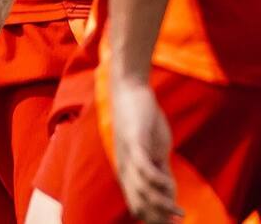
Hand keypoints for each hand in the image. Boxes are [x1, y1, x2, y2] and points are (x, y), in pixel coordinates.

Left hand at [111, 77, 182, 223]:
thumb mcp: (154, 150)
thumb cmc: (143, 121)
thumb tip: (169, 192)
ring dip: (161, 204)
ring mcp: (128, 153)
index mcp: (127, 170)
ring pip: (140, 188)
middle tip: (176, 223)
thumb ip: (160, 170)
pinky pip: (142, 166)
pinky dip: (156, 180)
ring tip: (177, 213)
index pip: (137, 203)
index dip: (153, 219)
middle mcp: (124, 165)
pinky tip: (169, 185)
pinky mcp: (134, 139)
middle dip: (157, 218)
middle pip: (137, 202)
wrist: (130, 91)